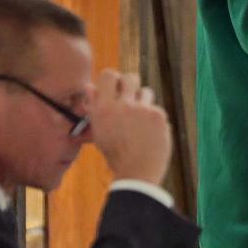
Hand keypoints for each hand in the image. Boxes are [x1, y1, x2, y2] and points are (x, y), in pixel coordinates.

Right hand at [87, 69, 172, 184]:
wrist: (136, 173)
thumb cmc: (115, 153)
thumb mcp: (99, 131)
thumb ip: (94, 107)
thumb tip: (90, 86)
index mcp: (104, 108)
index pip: (109, 75)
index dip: (114, 79)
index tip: (116, 88)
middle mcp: (122, 105)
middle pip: (131, 77)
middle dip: (131, 85)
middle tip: (131, 98)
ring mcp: (142, 109)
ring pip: (146, 92)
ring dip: (143, 103)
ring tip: (140, 122)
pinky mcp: (158, 115)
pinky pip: (157, 109)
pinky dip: (154, 119)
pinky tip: (150, 134)